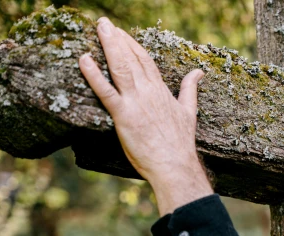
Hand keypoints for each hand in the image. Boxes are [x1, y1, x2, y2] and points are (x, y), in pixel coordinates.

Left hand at [78, 17, 212, 214]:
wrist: (175, 165)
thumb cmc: (181, 143)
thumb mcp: (189, 111)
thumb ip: (190, 89)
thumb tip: (199, 72)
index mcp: (161, 91)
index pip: (145, 60)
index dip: (132, 44)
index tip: (121, 32)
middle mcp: (148, 92)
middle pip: (130, 58)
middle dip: (117, 38)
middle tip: (104, 22)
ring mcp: (135, 102)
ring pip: (120, 67)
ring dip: (109, 46)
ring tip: (99, 28)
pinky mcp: (123, 115)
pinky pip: (105, 91)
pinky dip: (94, 75)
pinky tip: (84, 60)